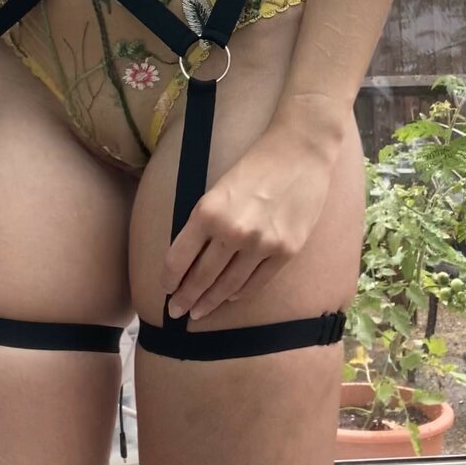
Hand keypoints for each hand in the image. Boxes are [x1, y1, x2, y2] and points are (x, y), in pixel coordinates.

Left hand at [160, 109, 346, 320]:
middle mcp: (232, 231)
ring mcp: (261, 244)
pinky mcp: (286, 251)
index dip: (169, 278)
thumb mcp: (217, 188)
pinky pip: (257, 282)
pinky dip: (240, 293)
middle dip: (186, 298)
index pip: (179, 258)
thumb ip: (204, 222)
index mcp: (208, 211)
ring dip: (210, 301)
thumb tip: (189, 256)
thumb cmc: (255, 164)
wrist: (300, 151)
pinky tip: (230, 298)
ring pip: (228, 285)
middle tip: (177, 312)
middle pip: (201, 277)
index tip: (165, 289)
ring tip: (199, 311)